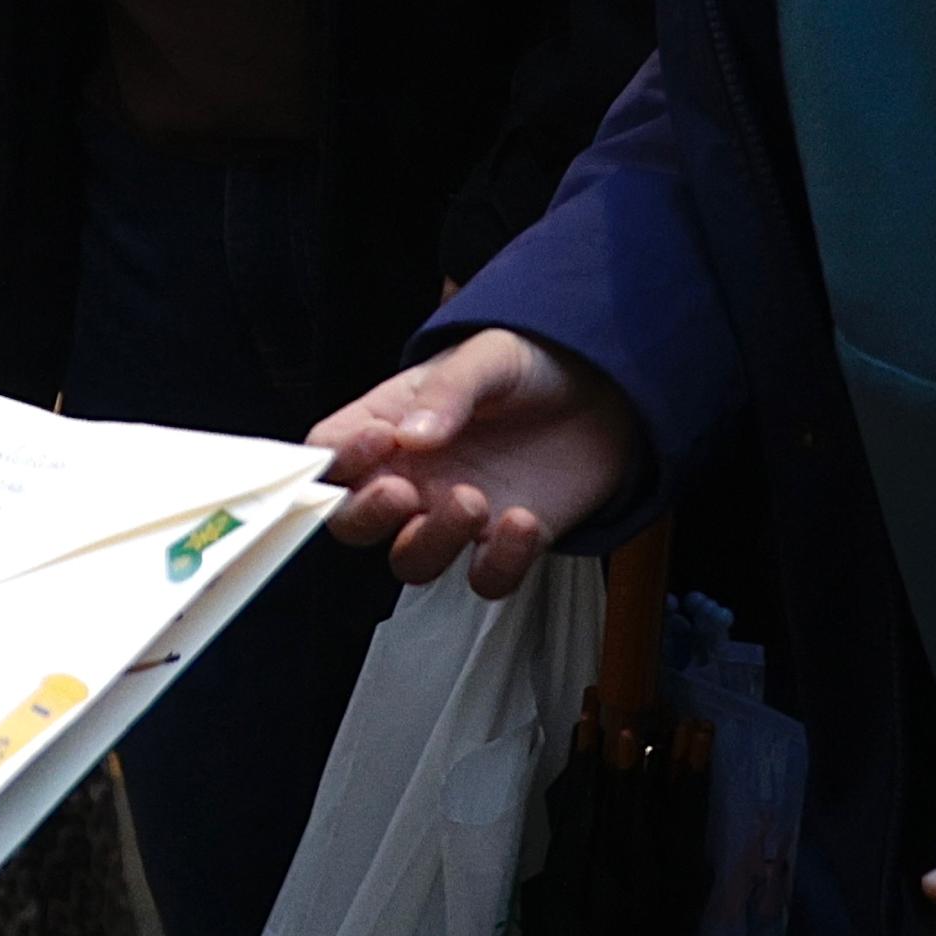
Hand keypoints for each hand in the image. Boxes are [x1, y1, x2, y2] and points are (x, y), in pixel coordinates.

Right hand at [308, 326, 642, 594]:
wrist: (607, 392)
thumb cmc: (533, 365)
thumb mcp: (489, 356)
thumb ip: (449, 391)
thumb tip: (412, 437)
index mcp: (389, 423)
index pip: (329, 454)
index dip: (338, 459)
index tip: (380, 439)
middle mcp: (413, 477)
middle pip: (352, 523)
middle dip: (366, 516)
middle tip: (404, 492)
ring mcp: (454, 515)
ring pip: (412, 562)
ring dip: (433, 542)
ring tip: (475, 499)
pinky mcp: (505, 544)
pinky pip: (485, 579)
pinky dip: (500, 563)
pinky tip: (524, 522)